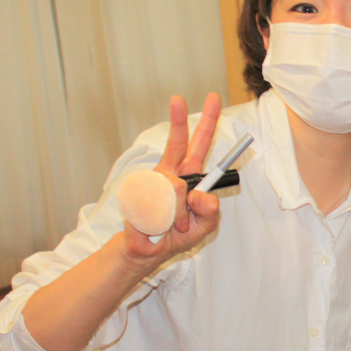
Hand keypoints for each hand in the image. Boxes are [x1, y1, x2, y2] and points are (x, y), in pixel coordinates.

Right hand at [119, 93, 223, 264]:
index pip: (200, 146)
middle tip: (178, 98)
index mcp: (190, 176)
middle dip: (179, 118)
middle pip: (180, 142)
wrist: (146, 252)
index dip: (208, 124)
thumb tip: (198, 195)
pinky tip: (154, 224)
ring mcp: (153, 181)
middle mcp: (172, 173)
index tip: (213, 100)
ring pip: (174, 186)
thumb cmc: (176, 236)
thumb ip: (210, 212)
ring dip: (177, 214)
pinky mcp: (136, 193)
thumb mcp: (205, 227)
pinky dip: (160, 220)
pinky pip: (156, 203)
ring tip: (172, 225)